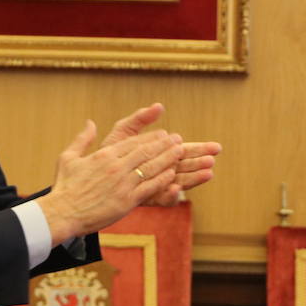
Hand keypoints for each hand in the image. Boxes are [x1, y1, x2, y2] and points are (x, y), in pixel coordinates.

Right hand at [36, 120, 184, 244]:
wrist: (62, 213)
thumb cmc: (64, 187)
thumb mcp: (68, 157)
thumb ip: (82, 139)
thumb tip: (90, 123)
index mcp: (104, 155)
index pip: (133, 142)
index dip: (151, 137)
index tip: (163, 133)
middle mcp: (116, 167)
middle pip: (146, 152)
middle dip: (164, 144)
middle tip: (178, 139)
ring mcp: (123, 184)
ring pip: (151, 167)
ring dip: (168, 158)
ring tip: (181, 152)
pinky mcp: (127, 201)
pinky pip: (149, 187)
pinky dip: (162, 179)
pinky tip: (173, 174)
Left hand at [100, 103, 220, 205]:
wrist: (90, 177)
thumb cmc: (108, 152)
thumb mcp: (123, 131)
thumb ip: (139, 119)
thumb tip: (159, 106)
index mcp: (159, 154)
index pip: (184, 151)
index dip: (200, 149)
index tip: (215, 147)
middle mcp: (160, 171)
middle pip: (186, 167)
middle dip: (200, 163)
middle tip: (214, 159)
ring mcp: (154, 186)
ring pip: (179, 182)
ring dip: (193, 178)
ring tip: (208, 173)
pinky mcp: (146, 199)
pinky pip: (161, 199)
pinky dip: (170, 195)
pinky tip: (176, 188)